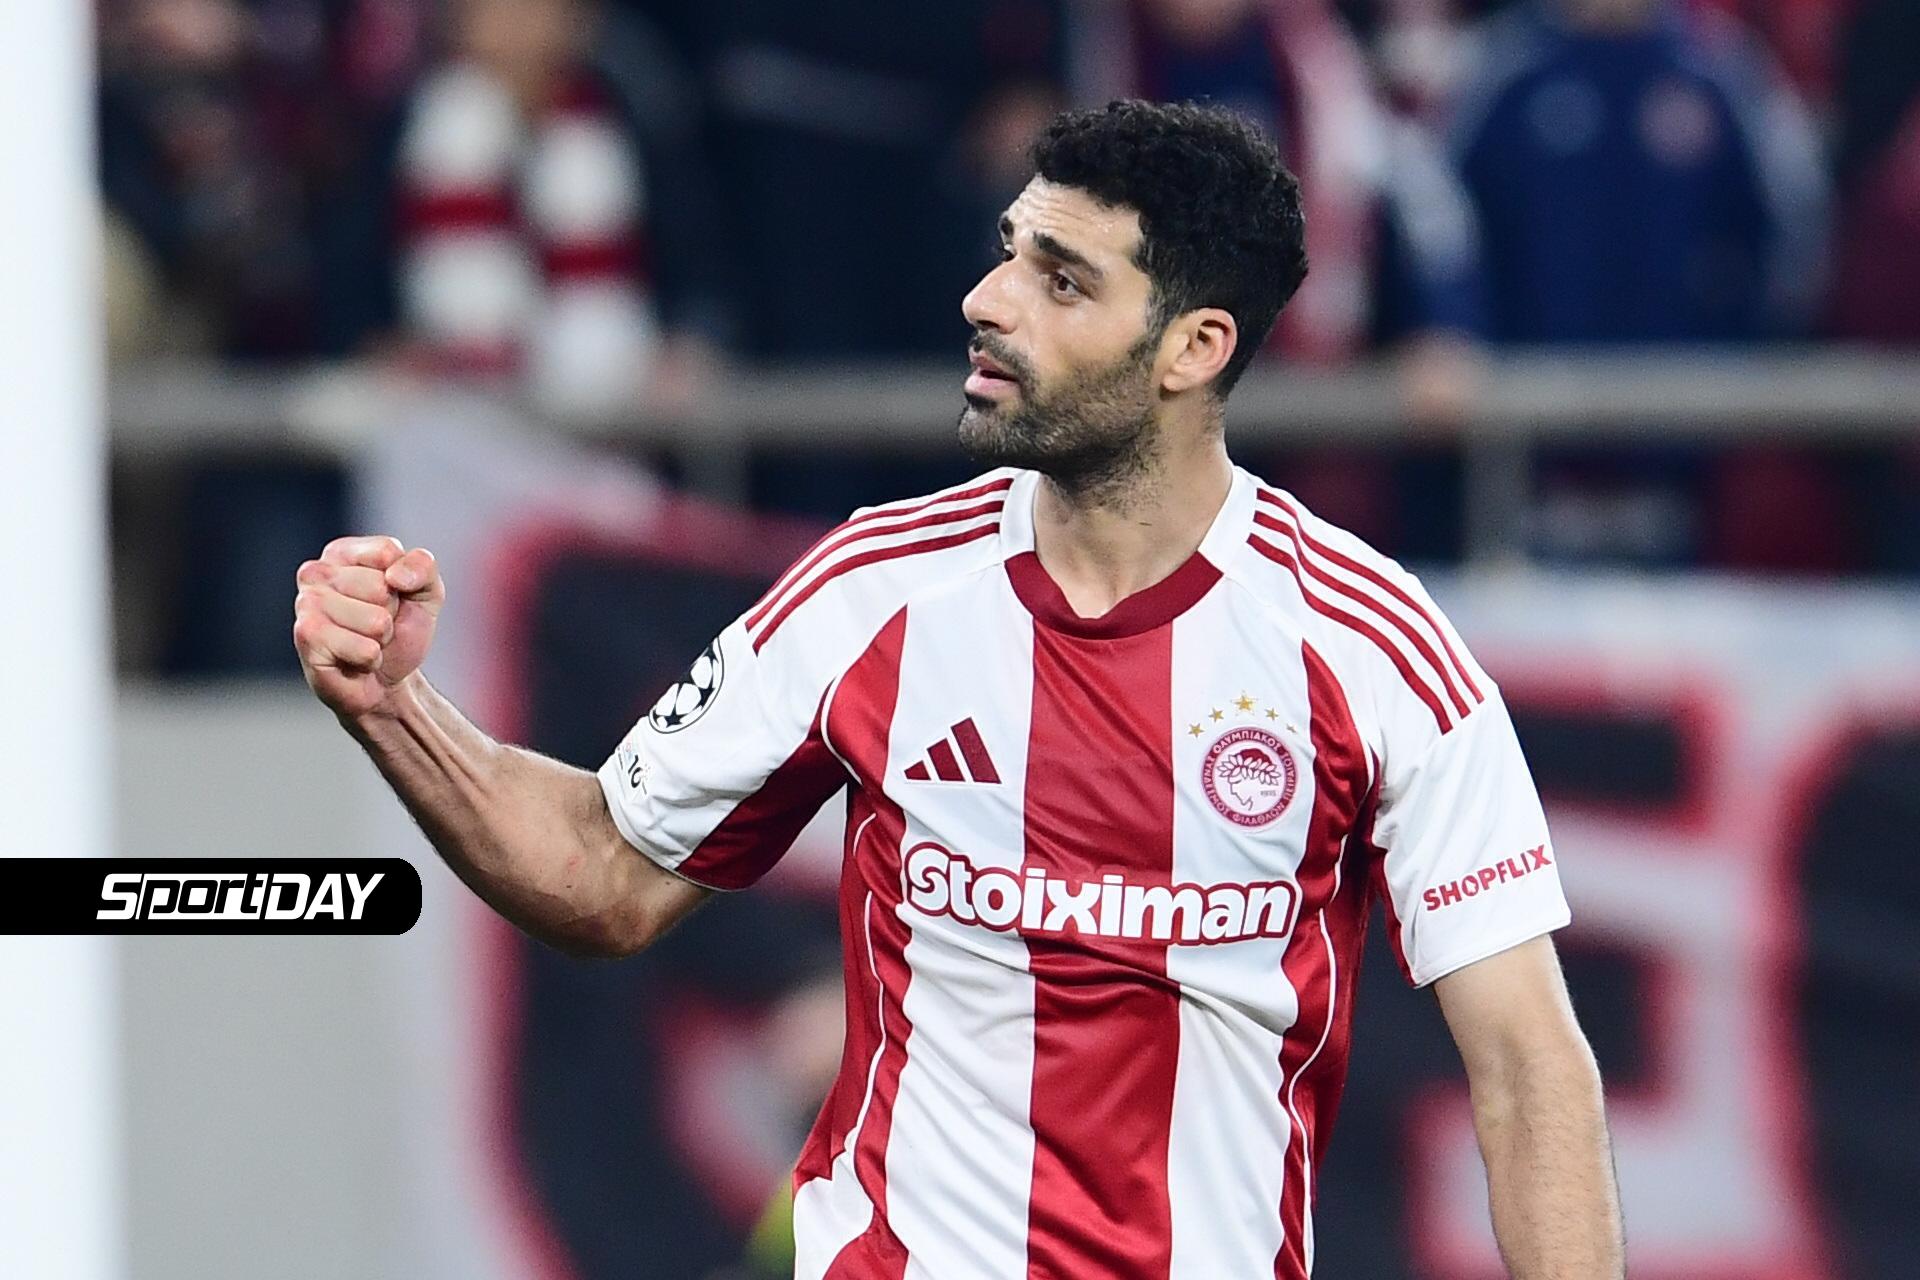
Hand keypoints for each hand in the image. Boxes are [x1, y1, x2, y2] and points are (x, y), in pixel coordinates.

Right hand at [293, 536, 443, 719]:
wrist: (387, 680)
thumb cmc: (400, 630)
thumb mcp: (426, 592)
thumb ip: (423, 566)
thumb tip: (395, 576)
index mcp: (342, 552)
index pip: (388, 552)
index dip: (403, 582)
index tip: (393, 597)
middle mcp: (316, 572)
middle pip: (380, 587)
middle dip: (391, 614)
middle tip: (377, 627)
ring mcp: (306, 604)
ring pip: (375, 620)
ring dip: (381, 639)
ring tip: (365, 642)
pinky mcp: (306, 638)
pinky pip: (364, 649)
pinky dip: (371, 659)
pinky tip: (355, 660)